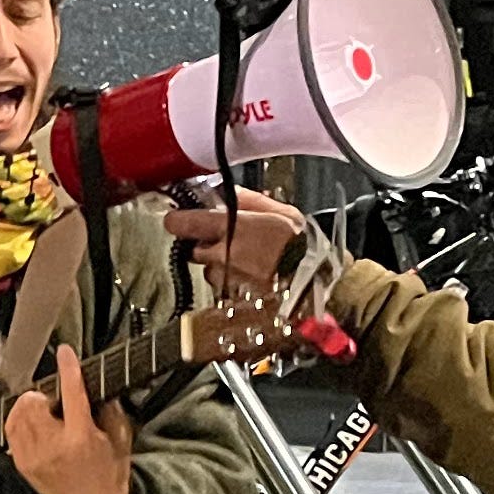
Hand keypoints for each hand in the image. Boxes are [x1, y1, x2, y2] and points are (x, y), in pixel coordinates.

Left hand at [4, 346, 133, 493]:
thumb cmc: (108, 474)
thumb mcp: (120, 438)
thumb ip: (109, 408)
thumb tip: (92, 382)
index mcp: (81, 438)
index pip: (72, 393)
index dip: (68, 368)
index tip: (65, 352)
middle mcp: (53, 447)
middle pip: (34, 400)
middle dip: (46, 394)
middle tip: (59, 403)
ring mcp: (32, 457)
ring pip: (17, 412)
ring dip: (31, 405)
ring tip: (48, 415)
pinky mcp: (21, 464)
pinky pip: (10, 429)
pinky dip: (20, 420)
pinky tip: (36, 425)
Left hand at [163, 187, 311, 290]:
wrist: (317, 283)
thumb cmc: (302, 246)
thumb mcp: (281, 211)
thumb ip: (248, 200)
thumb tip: (224, 192)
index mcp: (233, 228)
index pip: (183, 223)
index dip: (177, 220)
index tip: (176, 218)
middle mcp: (223, 256)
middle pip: (194, 250)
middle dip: (205, 245)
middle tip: (227, 241)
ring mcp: (227, 281)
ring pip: (209, 271)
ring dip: (220, 266)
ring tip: (249, 262)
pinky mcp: (233, 300)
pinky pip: (224, 288)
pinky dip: (232, 282)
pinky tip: (253, 277)